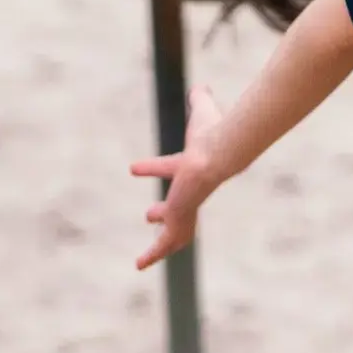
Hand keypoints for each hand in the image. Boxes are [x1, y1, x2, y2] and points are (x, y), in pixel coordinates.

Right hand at [130, 85, 230, 269]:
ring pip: (174, 233)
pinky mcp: (178, 218)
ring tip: (142, 262)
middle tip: (148, 213)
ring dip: (159, 246)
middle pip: (177, 206)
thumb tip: (201, 87)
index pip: (171, 169)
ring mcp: (185, 206)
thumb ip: (200, 100)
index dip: (155, 167)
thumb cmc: (211, 133)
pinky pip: (165, 242)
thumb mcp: (201, 113)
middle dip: (163, 211)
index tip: (133, 167)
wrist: (219, 155)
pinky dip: (154, 254)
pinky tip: (141, 265)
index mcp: (191, 169)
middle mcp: (190, 191)